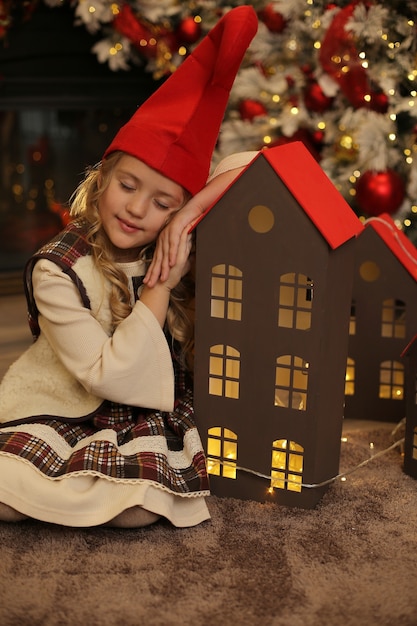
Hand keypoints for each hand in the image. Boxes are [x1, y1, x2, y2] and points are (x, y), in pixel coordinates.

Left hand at [143, 164, 247, 287]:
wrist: (200, 205)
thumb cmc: (196, 222)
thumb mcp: (189, 240)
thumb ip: (185, 250)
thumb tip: (185, 264)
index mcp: (166, 239)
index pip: (159, 258)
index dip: (155, 271)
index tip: (152, 283)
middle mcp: (165, 235)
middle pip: (158, 256)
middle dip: (154, 271)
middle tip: (151, 285)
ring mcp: (169, 229)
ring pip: (164, 250)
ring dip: (163, 265)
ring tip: (162, 277)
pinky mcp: (176, 224)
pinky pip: (174, 241)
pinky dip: (173, 252)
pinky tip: (172, 262)